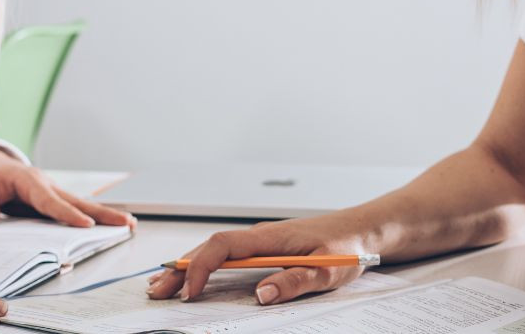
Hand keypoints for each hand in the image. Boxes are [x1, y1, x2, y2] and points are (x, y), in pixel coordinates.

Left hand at [0, 147, 133, 227]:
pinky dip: (93, 215)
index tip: (86, 225)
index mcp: (29, 181)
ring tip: (129, 224)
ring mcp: (52, 190)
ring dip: (104, 214)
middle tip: (126, 222)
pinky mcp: (53, 197)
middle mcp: (46, 184)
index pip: (50, 201)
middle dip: (102, 213)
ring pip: (81, 203)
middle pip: (77, 201)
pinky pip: (75, 207)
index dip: (68, 214)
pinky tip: (109, 225)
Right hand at [147, 218, 369, 304]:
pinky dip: (205, 266)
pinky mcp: (266, 249)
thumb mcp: (329, 269)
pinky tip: (194, 279)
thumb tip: (261, 294)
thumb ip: (296, 281)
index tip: (189, 291)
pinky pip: (227, 255)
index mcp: (270, 237)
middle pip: (209, 247)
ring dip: (188, 267)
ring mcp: (261, 241)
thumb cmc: (350, 246)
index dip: (200, 267)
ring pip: (214, 250)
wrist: (367, 229)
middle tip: (157, 293)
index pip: (223, 246)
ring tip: (163, 287)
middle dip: (180, 269)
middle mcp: (260, 235)